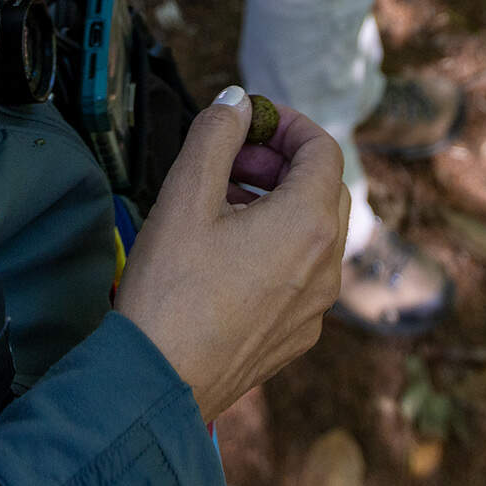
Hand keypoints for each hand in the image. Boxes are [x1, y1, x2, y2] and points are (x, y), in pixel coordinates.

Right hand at [116, 88, 346, 422]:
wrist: (158, 383)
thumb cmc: (170, 290)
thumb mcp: (185, 196)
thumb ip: (216, 136)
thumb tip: (237, 102)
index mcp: (308, 225)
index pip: (323, 150)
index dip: (288, 125)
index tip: (248, 122)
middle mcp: (327, 267)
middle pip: (325, 190)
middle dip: (282, 163)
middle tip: (232, 159)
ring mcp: (316, 308)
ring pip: (313, 234)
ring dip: (278, 204)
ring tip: (220, 203)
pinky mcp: (296, 335)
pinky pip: (302, 274)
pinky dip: (276, 246)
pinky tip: (224, 254)